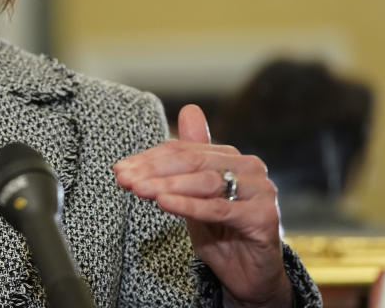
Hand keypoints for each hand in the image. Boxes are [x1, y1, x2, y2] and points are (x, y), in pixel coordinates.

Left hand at [113, 104, 292, 307]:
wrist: (250, 275)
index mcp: (232, 157)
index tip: (120, 169)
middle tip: (124, 179)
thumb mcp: (195, 194)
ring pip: (205, 182)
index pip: (185, 150)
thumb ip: (188, 158)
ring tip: (139, 190)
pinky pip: (219, 208)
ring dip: (167, 185)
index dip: (149, 158)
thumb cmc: (221, 233)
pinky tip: (164, 203)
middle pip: (194, 161)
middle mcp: (250, 168)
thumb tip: (189, 109)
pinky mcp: (264, 217)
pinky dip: (189, 205)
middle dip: (153, 170)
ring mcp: (260, 191)